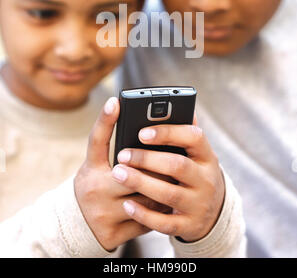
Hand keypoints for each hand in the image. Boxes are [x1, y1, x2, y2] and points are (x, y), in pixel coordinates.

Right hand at [74, 97, 167, 251]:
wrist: (80, 227)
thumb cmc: (97, 187)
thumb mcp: (99, 167)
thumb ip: (117, 149)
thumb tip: (150, 127)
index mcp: (90, 169)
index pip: (96, 140)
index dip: (105, 120)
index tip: (116, 101)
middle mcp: (93, 190)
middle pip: (133, 171)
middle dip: (156, 166)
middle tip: (173, 158)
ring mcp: (102, 214)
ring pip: (146, 197)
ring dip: (163, 188)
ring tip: (175, 180)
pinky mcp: (113, 234)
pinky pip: (147, 220)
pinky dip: (159, 211)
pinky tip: (167, 204)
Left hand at [112, 115, 224, 242]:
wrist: (213, 214)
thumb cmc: (194, 174)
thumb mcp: (195, 154)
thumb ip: (183, 132)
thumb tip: (172, 104)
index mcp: (206, 156)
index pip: (193, 137)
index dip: (167, 133)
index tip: (141, 132)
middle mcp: (207, 179)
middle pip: (177, 166)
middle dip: (147, 159)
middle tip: (121, 154)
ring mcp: (199, 204)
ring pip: (169, 194)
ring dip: (141, 183)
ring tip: (117, 173)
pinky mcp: (189, 226)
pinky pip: (165, 222)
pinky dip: (145, 214)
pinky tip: (127, 205)